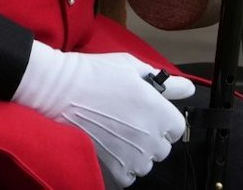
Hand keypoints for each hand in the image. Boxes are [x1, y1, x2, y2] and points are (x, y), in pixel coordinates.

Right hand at [11, 43, 191, 187]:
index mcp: (160, 112)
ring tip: (112, 134)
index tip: (143, 113)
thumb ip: (164, 83)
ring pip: (145, 163)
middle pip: (162, 148)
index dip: (160, 119)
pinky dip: (119, 166)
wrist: (55, 90)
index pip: (176, 128)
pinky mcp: (115, 170)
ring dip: (134, 153)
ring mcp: (134, 157)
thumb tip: (188, 88)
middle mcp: (151, 138)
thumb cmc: (92, 74)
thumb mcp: (130, 67)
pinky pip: (128, 176)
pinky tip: (105, 147)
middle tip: (124, 121)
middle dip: (148, 137)